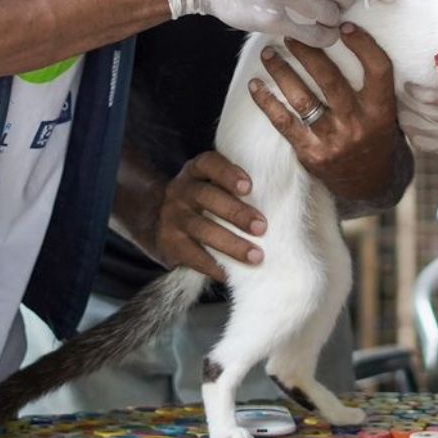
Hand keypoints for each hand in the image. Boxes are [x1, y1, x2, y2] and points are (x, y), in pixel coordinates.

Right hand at [140, 152, 267, 282]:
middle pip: (207, 197)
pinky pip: (192, 255)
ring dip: (231, 244)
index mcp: (196, 171)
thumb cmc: (203, 201)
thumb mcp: (211, 184)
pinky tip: (231, 273)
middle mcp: (181, 190)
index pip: (209, 164)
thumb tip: (280, 201)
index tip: (249, 187)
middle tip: (262, 227)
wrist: (156, 219)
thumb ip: (236, 187)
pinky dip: (213, 265)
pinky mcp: (169, 243)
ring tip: (256, 256)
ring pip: (202, 229)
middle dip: (237, 213)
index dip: (228, 173)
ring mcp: (173, 217)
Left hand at [247, 26, 405, 202]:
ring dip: (282, 72)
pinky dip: (267, 103)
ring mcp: (332, 140)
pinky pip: (284, 124)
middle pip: (330, 80)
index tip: (344, 26)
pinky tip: (255, 86)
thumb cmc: (375, 136)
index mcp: (381, 110)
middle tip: (292, 32)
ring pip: (302, 99)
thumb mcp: (385, 112)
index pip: (377, 70)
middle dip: (309, 52)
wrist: (369, 183)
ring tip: (268, 53)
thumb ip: (372, 84)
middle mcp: (357, 124)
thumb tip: (346, 38)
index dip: (363, 45)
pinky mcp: (311, 153)